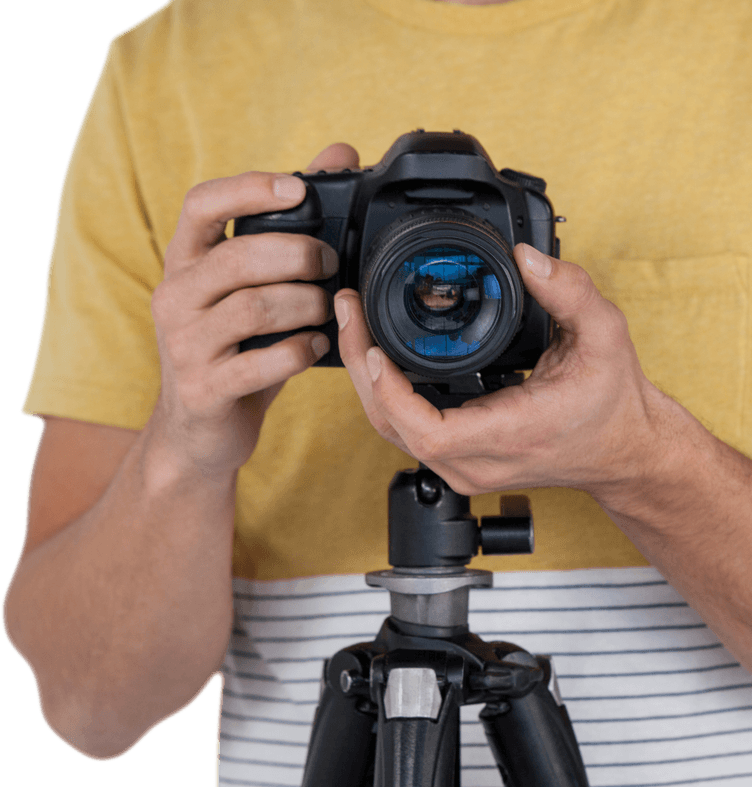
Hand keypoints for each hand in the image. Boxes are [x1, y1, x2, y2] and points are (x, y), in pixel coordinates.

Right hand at [148, 144, 360, 479]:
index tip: (298, 190)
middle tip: (331, 263)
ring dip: (307, 305)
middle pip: (240, 257)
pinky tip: (315, 347)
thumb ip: (289, 226)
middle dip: (299, 255)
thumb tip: (339, 154)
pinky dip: (300, 351)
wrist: (198, 430)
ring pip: (256, 309)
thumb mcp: (253, 287)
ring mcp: (184, 344)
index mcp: (185, 262)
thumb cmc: (235, 347)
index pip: (200, 204)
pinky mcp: (203, 389)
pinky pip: (262, 362)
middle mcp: (175, 296)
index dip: (249, 189)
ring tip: (328, 309)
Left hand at [335, 244, 665, 496]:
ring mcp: (469, 469)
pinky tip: (379, 357)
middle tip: (350, 311)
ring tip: (356, 327)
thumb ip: (569, 290)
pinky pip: (408, 434)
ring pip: (394, 434)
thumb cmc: (615, 402)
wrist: (626, 451)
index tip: (373, 348)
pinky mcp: (464, 464)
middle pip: (394, 429)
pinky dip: (386, 396)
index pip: (430, 432)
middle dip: (360, 372)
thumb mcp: (605, 334)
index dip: (390, 391)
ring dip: (367, 383)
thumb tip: (527, 256)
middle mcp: (482, 462)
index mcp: (513, 433)